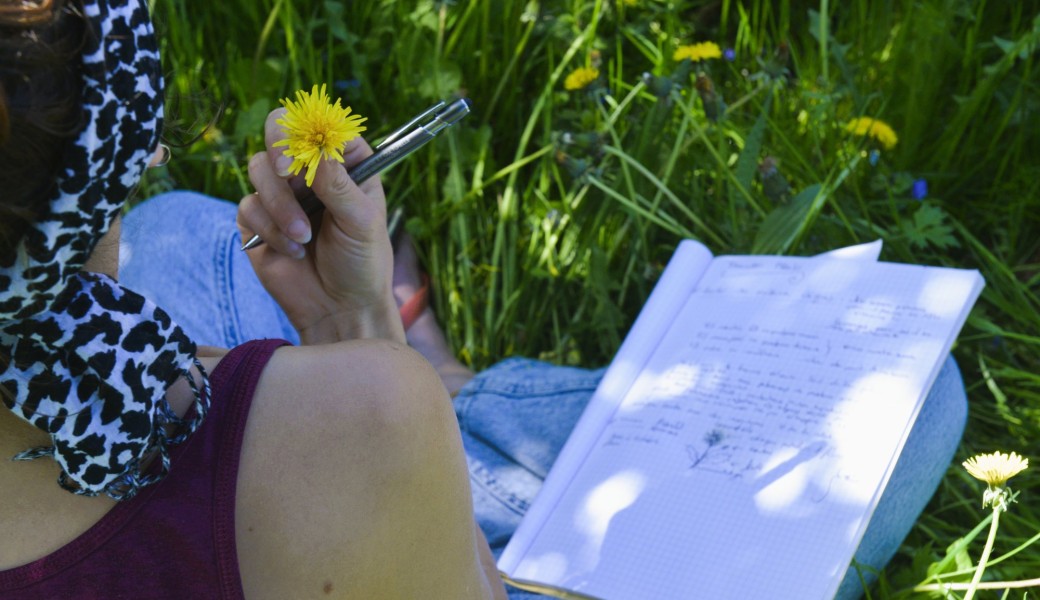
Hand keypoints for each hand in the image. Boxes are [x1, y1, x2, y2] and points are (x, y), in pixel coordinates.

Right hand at [237, 108, 404, 344]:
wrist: (340, 308)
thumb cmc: (362, 262)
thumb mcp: (362, 220)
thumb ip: (338, 183)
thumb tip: (315, 147)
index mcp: (344, 163)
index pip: (322, 124)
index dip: (310, 127)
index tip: (310, 146)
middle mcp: (309, 171)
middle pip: (278, 130)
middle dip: (280, 148)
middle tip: (287, 172)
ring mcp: (281, 193)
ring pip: (259, 168)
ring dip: (280, 204)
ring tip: (304, 236)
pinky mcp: (257, 220)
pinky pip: (248, 206)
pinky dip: (270, 229)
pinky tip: (294, 251)